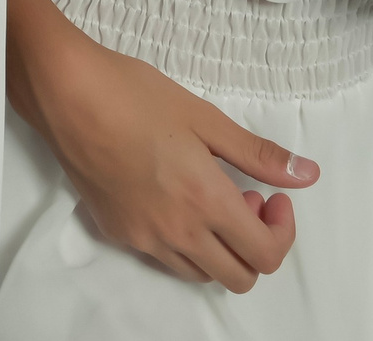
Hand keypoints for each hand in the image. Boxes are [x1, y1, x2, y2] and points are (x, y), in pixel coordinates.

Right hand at [16, 23, 314, 292]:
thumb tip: (307, 174)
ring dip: (219, 248)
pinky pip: (162, 258)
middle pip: (238, 278)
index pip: (265, 254)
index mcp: (205, 202)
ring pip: (199, 274)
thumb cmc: (133, 96)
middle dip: (255, 245)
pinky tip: (172, 197)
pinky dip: (182, 243)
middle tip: (246, 197)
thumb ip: (258, 154)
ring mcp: (142, 238)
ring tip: (208, 196)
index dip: (282, 230)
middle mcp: (176, 233)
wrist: (66, 94)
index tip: (273, 195)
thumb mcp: (204, 118)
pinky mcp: (115, 232)